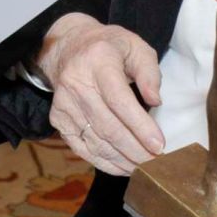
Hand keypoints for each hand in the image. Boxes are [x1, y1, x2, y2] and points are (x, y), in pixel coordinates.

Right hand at [36, 12, 164, 175]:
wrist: (69, 48)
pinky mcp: (58, 120)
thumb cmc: (109, 48)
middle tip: (156, 164)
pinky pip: (82, 148)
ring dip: (122, 159)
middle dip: (135, 149)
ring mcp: (64, 104)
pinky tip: (122, 167)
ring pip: (95, 140)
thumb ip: (149, 72)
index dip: (140, 125)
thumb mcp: (136, 47)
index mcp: (98, 60)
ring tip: (143, 168)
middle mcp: (76, 82)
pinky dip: (104, 161)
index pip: (119, 100)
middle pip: (108, 125)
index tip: (159, 145)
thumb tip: (155, 101)